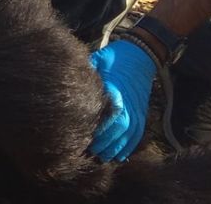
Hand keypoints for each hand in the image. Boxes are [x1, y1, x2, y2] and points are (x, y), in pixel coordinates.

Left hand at [88, 39, 156, 161]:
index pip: (107, 115)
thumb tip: (68, 80)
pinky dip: (129, 147)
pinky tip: (119, 156)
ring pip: (128, 134)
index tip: (83, 137)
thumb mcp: (99, 59)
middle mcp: (128, 102)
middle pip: (118, 129)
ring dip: (116, 148)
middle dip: (104, 143)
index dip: (97, 129)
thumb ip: (87, 72)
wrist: (142, 54)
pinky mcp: (142, 112)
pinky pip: (138, 134)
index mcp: (116, 90)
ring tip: (101, 157)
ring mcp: (137, 109)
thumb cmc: (116, 56)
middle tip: (89, 151)